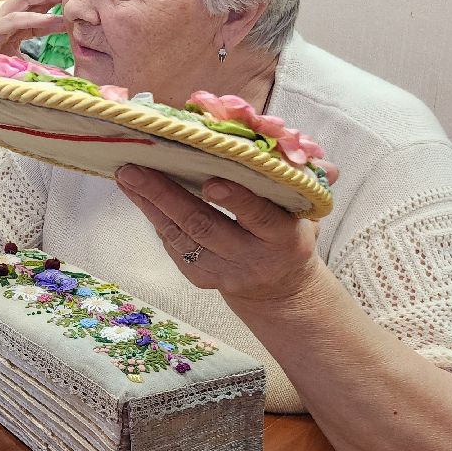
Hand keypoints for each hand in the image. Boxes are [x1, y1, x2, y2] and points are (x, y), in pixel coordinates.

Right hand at [0, 0, 66, 70]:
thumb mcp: (22, 68)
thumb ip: (40, 66)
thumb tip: (66, 76)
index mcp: (11, 26)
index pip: (36, 7)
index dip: (55, 1)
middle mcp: (3, 20)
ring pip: (21, 0)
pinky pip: (13, 20)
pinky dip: (31, 18)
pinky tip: (49, 19)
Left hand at [114, 165, 321, 305]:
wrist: (279, 286)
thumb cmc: (288, 231)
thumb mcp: (305, 210)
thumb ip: (308, 182)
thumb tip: (325, 164)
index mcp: (282, 238)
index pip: (259, 218)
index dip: (236, 201)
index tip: (212, 181)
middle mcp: (249, 258)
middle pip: (205, 227)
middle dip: (167, 196)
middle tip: (136, 167)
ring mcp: (221, 271)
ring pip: (180, 237)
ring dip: (149, 204)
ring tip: (126, 175)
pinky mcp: (199, 277)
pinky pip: (173, 245)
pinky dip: (153, 217)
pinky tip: (136, 193)